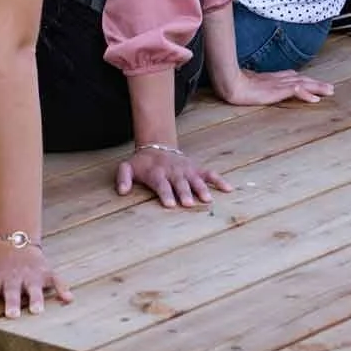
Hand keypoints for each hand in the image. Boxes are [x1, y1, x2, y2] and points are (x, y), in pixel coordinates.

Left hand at [0, 242, 71, 318]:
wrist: (14, 241)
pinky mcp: (45, 273)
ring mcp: (30, 276)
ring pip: (34, 289)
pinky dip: (63, 288)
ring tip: (36, 310)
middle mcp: (12, 279)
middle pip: (12, 293)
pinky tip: (68, 299)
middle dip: (11, 302)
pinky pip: (57, 280)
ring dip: (35, 298)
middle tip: (11, 314)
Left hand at [116, 144, 231, 208]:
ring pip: (195, 179)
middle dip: (185, 193)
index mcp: (157, 173)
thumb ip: (123, 178)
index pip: (161, 184)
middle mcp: (173, 172)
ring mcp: (186, 170)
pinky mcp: (196, 168)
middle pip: (180, 183)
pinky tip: (228, 189)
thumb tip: (122, 191)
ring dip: (201, 188)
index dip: (166, 193)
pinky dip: (219, 180)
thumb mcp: (127, 167)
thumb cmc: (142, 163)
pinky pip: (209, 173)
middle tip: (189, 203)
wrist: (156, 146)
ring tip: (207, 199)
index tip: (170, 204)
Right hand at [210, 66, 333, 106]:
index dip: (305, 80)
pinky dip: (306, 94)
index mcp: (272, 78)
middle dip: (316, 83)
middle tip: (330, 88)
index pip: (292, 77)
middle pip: (301, 79)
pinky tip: (315, 99)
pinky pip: (295, 91)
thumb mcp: (248, 83)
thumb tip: (258, 87)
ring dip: (317, 87)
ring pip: (302, 84)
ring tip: (329, 91)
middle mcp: (278, 79)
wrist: (230, 83)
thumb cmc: (235, 83)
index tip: (315, 83)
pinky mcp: (276, 90)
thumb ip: (256, 83)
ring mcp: (278, 84)